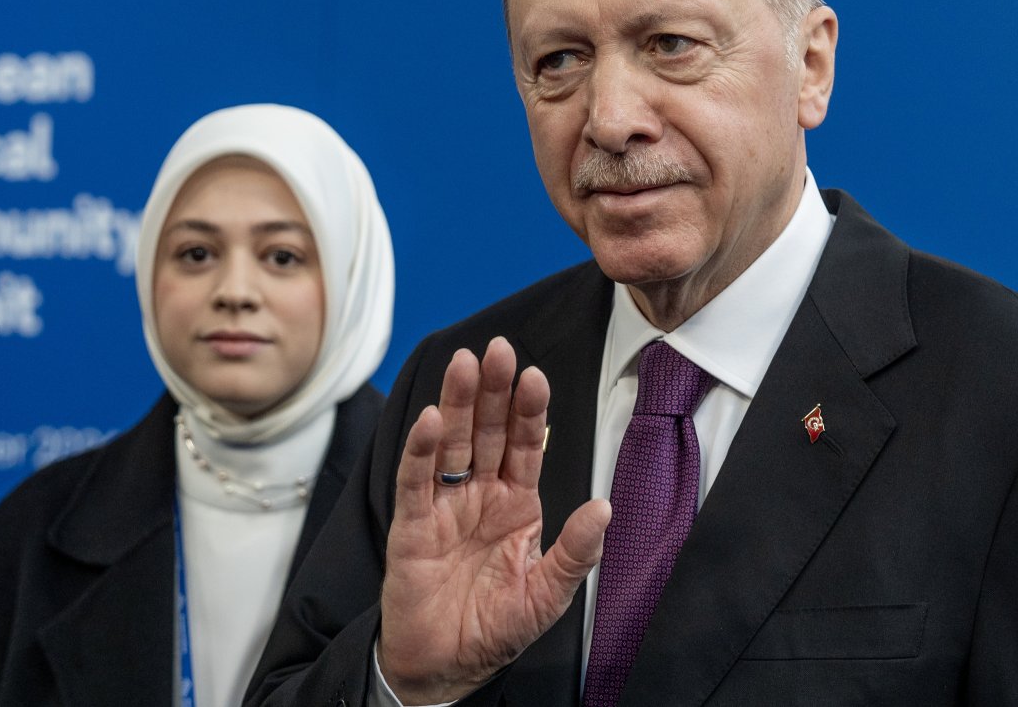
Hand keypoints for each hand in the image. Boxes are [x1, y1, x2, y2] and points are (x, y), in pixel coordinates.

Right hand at [378, 337, 610, 703]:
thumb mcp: (547, 596)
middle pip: (487, 432)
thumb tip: (605, 508)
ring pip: (452, 445)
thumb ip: (575, 553)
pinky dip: (422, 451)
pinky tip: (432, 420)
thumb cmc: (495, 629)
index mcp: (517, 504)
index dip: (529, 410)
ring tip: (464, 365)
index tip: (535, 375)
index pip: (525, 445)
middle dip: (493, 390)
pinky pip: (417, 483)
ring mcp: (444, 508)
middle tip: (499, 349)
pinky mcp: (412, 528)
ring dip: (458, 404)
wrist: (444, 668)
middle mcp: (480, 497)